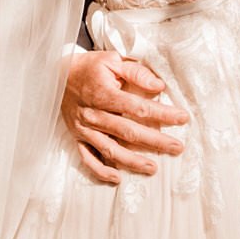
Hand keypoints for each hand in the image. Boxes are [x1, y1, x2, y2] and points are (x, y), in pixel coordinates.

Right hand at [62, 49, 188, 184]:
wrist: (57, 75)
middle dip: (155, 141)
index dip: (162, 114)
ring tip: (153, 168)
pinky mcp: (78, 137)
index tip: (182, 118)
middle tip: (177, 148)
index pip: (137, 107)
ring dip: (132, 161)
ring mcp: (84, 129)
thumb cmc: (90, 68)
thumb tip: (159, 85)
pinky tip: (117, 177)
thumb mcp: (112, 60)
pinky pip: (88, 158)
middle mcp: (93, 114)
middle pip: (128, 132)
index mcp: (103, 93)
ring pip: (110, 149)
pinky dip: (101, 170)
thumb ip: (136, 72)